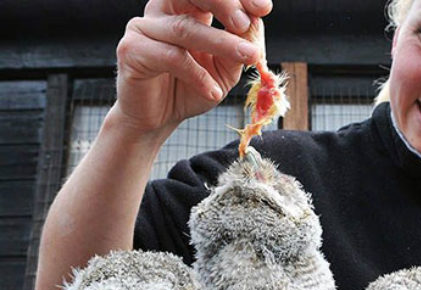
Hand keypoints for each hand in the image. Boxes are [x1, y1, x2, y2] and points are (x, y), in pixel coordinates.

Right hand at [113, 0, 271, 136]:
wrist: (158, 120)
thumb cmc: (192, 89)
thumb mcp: (226, 69)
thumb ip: (239, 47)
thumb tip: (255, 23)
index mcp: (186, 8)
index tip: (263, 8)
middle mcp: (163, 11)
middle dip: (224, 3)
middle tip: (247, 23)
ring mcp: (143, 27)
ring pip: (185, 28)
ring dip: (222, 42)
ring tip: (249, 57)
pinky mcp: (131, 50)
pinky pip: (171, 57)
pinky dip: (197, 75)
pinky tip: (214, 92)